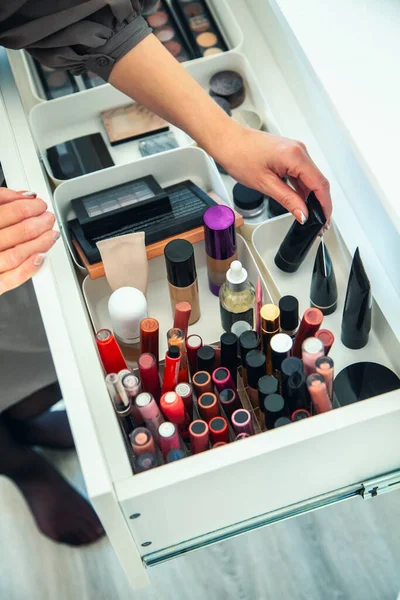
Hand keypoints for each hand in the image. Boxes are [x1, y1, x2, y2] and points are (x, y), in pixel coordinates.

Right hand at [0, 188, 57, 294]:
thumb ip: (0, 199)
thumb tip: (23, 196)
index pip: (4, 212)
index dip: (26, 206)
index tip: (38, 204)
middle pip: (15, 233)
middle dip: (38, 223)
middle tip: (47, 218)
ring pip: (16, 255)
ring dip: (39, 243)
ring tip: (50, 234)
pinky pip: (11, 279)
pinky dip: (29, 269)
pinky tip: (40, 257)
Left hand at [214, 125, 331, 223]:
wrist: (227, 140)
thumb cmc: (239, 156)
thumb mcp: (265, 184)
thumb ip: (288, 200)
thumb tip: (303, 214)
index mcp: (295, 156)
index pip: (320, 184)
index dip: (325, 205)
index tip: (325, 220)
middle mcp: (299, 150)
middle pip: (318, 181)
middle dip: (320, 203)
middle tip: (319, 222)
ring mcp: (295, 150)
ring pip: (310, 178)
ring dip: (311, 196)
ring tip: (309, 215)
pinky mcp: (289, 153)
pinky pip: (301, 173)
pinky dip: (302, 188)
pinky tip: (299, 200)